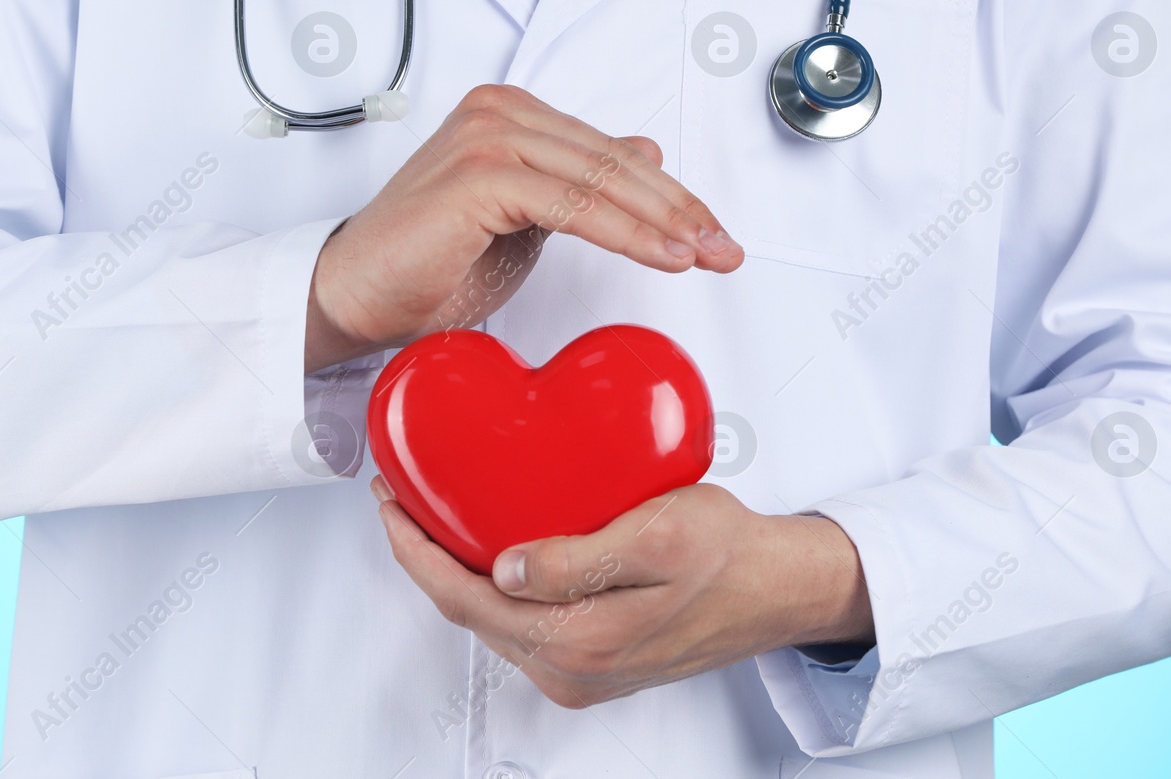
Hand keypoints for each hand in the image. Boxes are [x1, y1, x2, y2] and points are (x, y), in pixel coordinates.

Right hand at [305, 85, 744, 371]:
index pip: (610, 153)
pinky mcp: (479, 173)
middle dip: (679, 209)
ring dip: (662, 222)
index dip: (670, 196)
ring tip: (702, 256)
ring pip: (601, 179)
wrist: (354, 295)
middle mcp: (500, 112)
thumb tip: (644, 152)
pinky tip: (661, 256)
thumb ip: (579, 184)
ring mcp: (487, 136)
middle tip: (724, 248)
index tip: (713, 234)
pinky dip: (625, 233)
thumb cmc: (428, 264)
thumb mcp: (527, 220)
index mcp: (511, 114)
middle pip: (614, 162)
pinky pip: (572, 204)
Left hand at [370, 478, 874, 707]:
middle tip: (402, 498)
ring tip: (434, 515)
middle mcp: (571, 670)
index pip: (464, 598)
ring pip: (490, 619)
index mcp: (579, 642)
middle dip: (424, 555)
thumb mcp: (661, 536)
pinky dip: (491, 584)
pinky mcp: (591, 660)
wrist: (779, 590)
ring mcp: (579, 672)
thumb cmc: (731, 556)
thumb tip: (504, 565)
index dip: (416, 550)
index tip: (391, 502)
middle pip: (467, 612)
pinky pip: (519, 622)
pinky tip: (488, 546)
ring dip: (454, 569)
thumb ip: (580, 557)